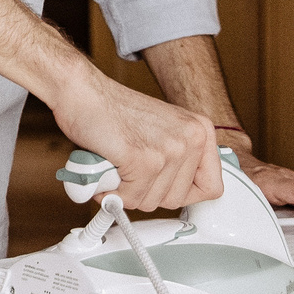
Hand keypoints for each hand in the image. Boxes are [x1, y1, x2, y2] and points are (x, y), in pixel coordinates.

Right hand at [47, 67, 221, 212]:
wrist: (81, 92)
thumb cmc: (112, 109)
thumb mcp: (162, 129)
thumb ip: (178, 158)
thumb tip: (181, 192)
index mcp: (200, 130)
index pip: (212, 187)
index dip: (184, 194)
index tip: (164, 189)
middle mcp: (190, 138)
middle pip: (178, 199)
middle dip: (148, 193)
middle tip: (131, 174)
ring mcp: (168, 149)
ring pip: (152, 202)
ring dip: (128, 193)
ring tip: (117, 167)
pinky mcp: (143, 160)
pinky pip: (130, 198)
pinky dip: (112, 192)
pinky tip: (106, 172)